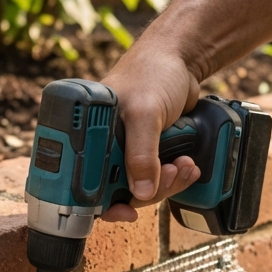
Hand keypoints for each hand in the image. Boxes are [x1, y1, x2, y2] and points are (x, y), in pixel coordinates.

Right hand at [99, 43, 201, 222]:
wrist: (182, 59)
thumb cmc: (152, 72)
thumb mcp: (144, 112)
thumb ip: (141, 154)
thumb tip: (140, 193)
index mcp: (87, 135)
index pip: (84, 183)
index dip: (103, 203)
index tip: (126, 211)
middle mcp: (103, 146)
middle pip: (118, 192)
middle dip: (148, 190)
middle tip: (168, 176)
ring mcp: (127, 151)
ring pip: (142, 188)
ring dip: (167, 184)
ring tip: (184, 166)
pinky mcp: (148, 153)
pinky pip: (158, 178)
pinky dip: (175, 177)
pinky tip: (187, 166)